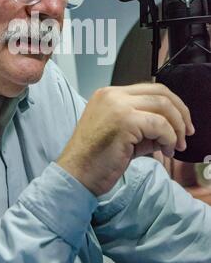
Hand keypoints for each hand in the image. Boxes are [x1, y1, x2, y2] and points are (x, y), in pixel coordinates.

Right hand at [57, 83, 194, 195]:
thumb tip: (171, 129)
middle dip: (180, 113)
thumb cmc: (95, 159)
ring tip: (174, 146)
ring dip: (176, 127)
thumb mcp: (123, 136)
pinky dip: (169, 138)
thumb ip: (145, 127)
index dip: (172, 105)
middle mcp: (112, 95)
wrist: (76, 174)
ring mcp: (117, 105)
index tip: (181, 124)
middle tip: (186, 134)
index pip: (150, 88)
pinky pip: (159, 125)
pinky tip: (165, 151)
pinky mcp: (124, 120)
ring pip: (163, 105)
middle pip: (160, 92)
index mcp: (109, 95)